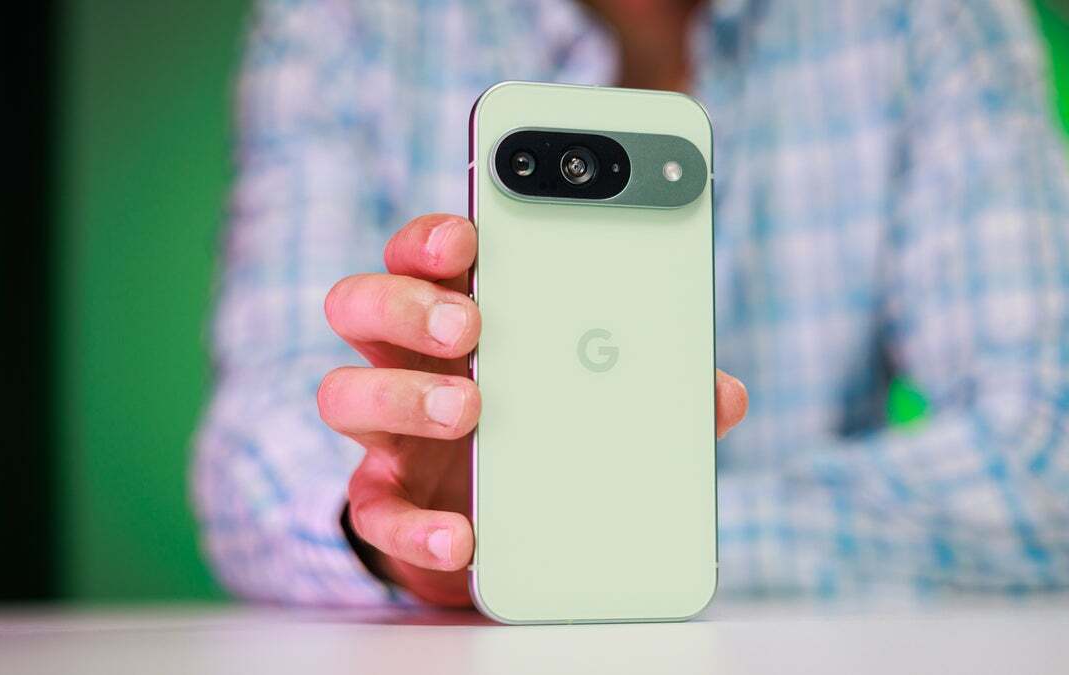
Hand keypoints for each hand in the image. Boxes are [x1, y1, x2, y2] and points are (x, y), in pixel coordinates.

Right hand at [318, 213, 747, 606]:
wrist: (516, 529)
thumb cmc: (555, 428)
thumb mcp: (608, 399)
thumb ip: (662, 390)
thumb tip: (725, 394)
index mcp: (461, 312)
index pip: (426, 251)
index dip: (436, 235)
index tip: (470, 236)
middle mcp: (410, 360)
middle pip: (364, 302)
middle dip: (409, 302)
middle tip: (471, 324)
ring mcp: (390, 432)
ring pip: (344, 391)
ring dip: (402, 396)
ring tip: (472, 410)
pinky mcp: (390, 501)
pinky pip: (375, 509)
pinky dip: (415, 524)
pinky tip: (464, 536)